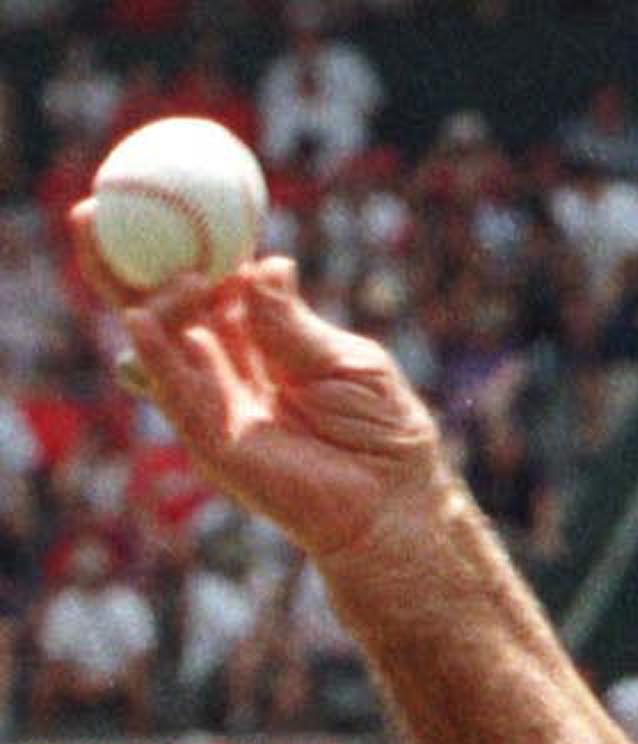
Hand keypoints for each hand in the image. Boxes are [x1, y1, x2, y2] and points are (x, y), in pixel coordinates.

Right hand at [72, 224, 443, 564]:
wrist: (392, 505)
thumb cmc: (382, 432)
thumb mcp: (345, 362)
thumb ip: (293, 322)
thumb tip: (262, 265)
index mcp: (256, 331)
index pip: (202, 275)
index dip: (176, 237)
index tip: (156, 192)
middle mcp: (223, 360)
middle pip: (157, 300)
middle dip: (120, 257)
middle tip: (91, 211)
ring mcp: (211, 399)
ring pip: (155, 339)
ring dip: (150, 300)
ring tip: (186, 283)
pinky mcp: (209, 441)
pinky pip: (172, 391)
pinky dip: (154, 355)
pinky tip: (141, 321)